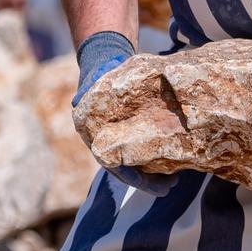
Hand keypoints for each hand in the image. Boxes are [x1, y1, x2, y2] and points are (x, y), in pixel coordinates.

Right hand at [74, 32, 176, 197]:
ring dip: (152, 176)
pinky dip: (155, 161)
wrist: (106, 63)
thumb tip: (77, 102)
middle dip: (146, 181)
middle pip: (125, 170)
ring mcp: (118, 139)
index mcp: (94, 133)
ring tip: (174, 181)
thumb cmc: (101, 72)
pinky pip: (142, 154)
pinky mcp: (130, 135)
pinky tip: (172, 165)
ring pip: (135, 165)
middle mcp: (105, 141)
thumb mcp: (94, 78)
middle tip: (168, 187)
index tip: (145, 183)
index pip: (111, 161)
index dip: (128, 175)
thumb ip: (86, 91)